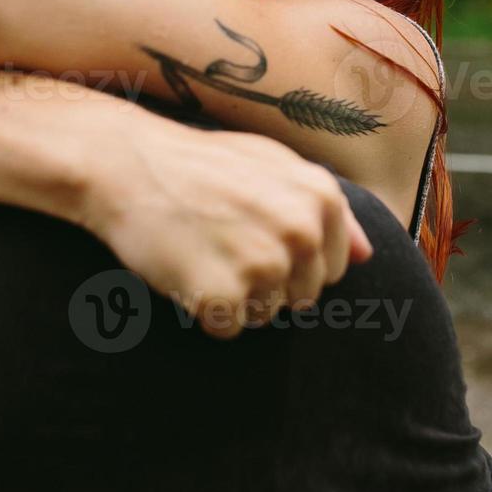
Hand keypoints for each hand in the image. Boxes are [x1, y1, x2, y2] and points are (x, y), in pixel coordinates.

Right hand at [85, 122, 373, 338]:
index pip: (331, 268)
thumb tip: (365, 256)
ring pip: (265, 315)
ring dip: (234, 297)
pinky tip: (185, 269)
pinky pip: (226, 327)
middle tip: (222, 242)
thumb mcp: (273, 164)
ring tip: (203, 251)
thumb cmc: (199, 163)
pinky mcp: (224, 294)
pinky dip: (203, 309)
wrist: (127, 163)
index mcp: (322, 198)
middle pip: (301, 297)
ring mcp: (264, 264)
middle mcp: (302, 231)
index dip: (291, 261)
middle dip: (265, 283)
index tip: (252, 235)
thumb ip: (328, 207)